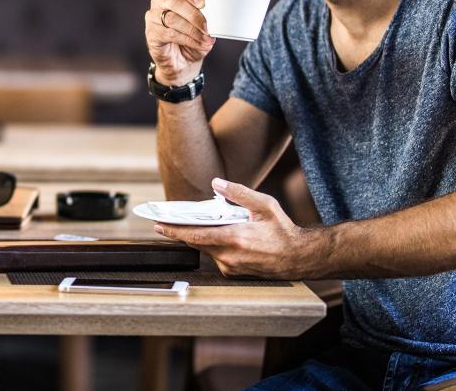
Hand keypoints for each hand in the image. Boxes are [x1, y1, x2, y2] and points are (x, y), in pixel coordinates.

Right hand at [145, 0, 215, 85]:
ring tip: (206, 39)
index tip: (202, 2)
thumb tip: (216, 15)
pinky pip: (169, 34)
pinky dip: (187, 39)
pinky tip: (198, 44)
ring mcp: (153, 17)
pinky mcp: (151, 33)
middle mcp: (161, 2)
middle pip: (175, 1)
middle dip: (194, 15)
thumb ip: (207, 16)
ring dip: (192, 30)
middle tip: (208, 27)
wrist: (183, 61)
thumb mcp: (204, 25)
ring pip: (172, 19)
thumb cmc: (193, 38)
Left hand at [153, 178, 315, 278]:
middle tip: (165, 221)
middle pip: (196, 242)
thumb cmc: (282, 230)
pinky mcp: (234, 272)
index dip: (173, 230)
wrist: (299, 257)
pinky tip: (221, 236)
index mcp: (235, 238)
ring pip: (205, 249)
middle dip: (180, 231)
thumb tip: (216, 183)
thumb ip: (238, 193)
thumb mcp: (264, 205)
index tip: (157, 224)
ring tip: (198, 223)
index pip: (195, 235)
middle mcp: (229, 256)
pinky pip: (216, 256)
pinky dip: (214, 245)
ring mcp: (231, 267)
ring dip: (200, 237)